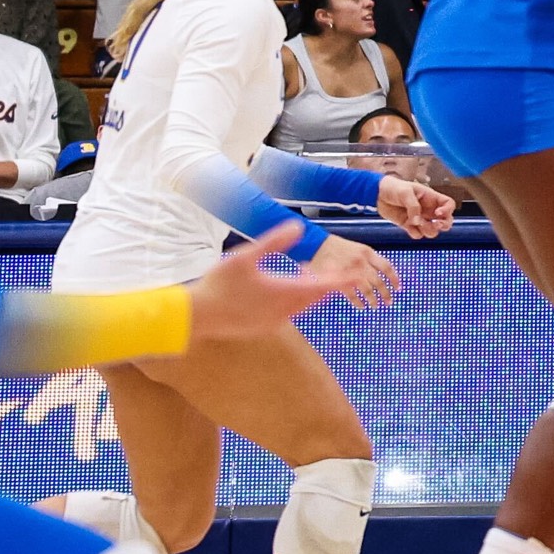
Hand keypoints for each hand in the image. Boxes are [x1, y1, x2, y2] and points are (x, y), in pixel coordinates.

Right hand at [186, 224, 339, 338]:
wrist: (196, 317)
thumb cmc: (218, 284)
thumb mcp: (245, 256)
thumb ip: (274, 241)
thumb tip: (298, 226)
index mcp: (283, 292)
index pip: (323, 285)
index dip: (341, 278)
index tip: (357, 273)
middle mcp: (283, 310)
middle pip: (316, 297)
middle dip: (328, 282)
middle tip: (336, 268)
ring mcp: (272, 321)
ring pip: (302, 305)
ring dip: (309, 290)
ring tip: (307, 271)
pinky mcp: (262, 327)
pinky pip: (288, 312)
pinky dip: (294, 299)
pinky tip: (283, 288)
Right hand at [307, 235, 401, 311]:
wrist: (316, 245)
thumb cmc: (337, 247)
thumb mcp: (357, 248)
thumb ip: (369, 260)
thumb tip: (381, 274)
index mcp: (368, 252)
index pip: (387, 267)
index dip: (394, 279)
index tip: (398, 288)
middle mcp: (361, 262)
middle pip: (379, 281)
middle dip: (385, 293)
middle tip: (389, 302)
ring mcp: (350, 271)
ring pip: (367, 289)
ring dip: (373, 300)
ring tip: (375, 306)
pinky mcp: (338, 280)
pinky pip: (352, 295)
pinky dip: (358, 302)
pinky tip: (361, 306)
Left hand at [375, 175, 455, 239]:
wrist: (378, 194)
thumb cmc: (394, 187)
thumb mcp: (406, 193)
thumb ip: (413, 207)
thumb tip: (417, 221)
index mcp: (431, 198)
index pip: (448, 205)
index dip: (447, 210)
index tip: (438, 213)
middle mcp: (428, 209)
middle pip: (445, 221)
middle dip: (443, 225)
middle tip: (435, 224)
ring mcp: (419, 218)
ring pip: (432, 230)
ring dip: (428, 230)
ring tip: (417, 224)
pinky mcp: (408, 225)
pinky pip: (417, 234)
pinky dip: (415, 233)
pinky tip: (408, 226)